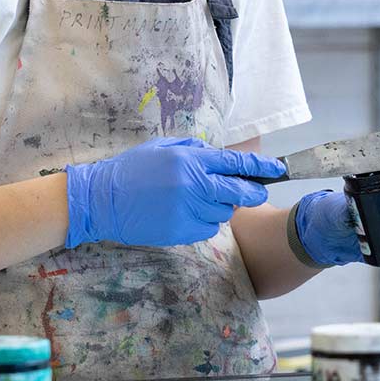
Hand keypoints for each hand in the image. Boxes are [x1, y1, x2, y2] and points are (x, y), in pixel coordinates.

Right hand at [64, 137, 285, 247]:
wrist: (101, 200)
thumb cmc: (131, 170)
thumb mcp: (162, 148)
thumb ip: (194, 149)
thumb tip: (221, 156)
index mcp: (190, 160)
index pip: (236, 164)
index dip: (261, 168)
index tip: (278, 170)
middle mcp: (193, 185)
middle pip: (239, 193)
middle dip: (252, 193)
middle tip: (254, 193)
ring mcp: (188, 211)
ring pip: (223, 213)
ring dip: (219, 207)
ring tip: (197, 201)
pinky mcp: (181, 232)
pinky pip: (207, 229)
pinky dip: (203, 223)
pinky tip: (184, 215)